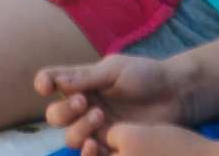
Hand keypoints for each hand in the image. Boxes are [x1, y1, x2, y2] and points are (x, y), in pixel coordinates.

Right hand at [38, 54, 197, 155]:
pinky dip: (88, 152)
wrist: (174, 95)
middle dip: (63, 110)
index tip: (45, 86)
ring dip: (78, 128)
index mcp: (82, 82)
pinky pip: (90, 154)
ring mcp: (96, 127)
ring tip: (100, 116)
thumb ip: (86, 77)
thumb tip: (57, 82)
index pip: (53, 82)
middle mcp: (85, 106)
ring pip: (71, 137)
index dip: (44, 83)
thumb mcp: (115, 70)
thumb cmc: (145, 75)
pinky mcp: (110, 145)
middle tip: (83, 101)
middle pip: (56, 116)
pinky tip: (95, 144)